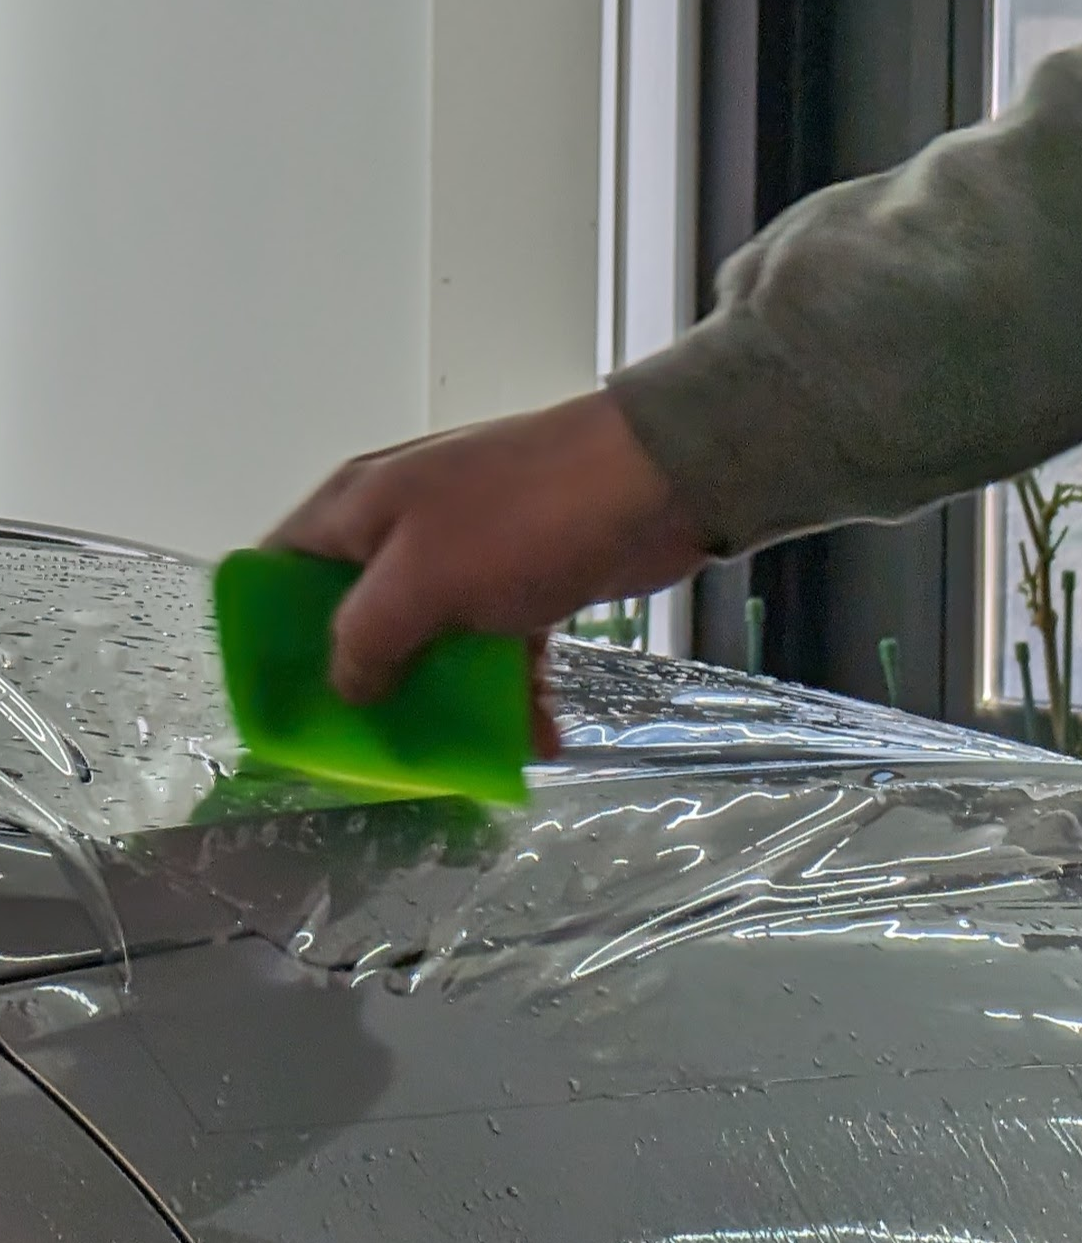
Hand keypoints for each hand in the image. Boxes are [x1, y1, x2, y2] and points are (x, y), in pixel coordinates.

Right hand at [266, 393, 706, 755]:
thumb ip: (365, 638)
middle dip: (368, 683)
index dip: (269, 633)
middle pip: (360, 615)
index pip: (280, 566)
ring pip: (436, 639)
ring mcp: (469, 551)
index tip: (281, 702)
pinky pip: (503, 644)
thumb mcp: (420, 582)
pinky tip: (539, 738)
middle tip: (371, 748)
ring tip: (461, 760)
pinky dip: (515, 688)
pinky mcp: (527, 576)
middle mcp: (404, 524)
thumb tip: (344, 687)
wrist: (652, 482)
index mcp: (357, 506)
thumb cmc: (522, 520)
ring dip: (450, 698)